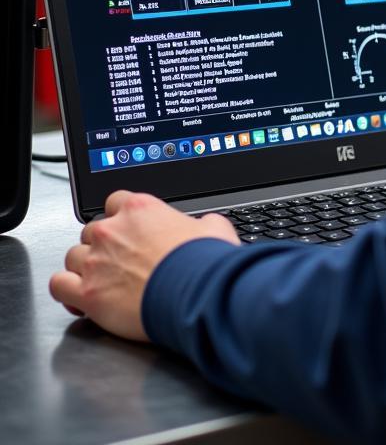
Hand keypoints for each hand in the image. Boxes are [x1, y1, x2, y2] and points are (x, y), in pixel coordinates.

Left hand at [50, 191, 239, 340]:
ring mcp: (95, 262)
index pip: (115, 201)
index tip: (130, 229)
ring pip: (72, 256)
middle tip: (121, 259)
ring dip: (84, 266)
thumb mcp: (215, 228)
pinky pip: (58, 285)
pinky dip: (66, 290)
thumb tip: (205, 226)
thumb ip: (201, 222)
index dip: (122, 216)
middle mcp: (112, 231)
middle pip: (92, 229)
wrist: (196, 293)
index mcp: (140, 208)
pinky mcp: (87, 293)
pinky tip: (80, 297)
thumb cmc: (204, 262)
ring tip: (101, 280)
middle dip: (104, 243)